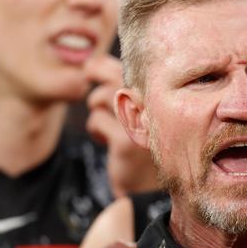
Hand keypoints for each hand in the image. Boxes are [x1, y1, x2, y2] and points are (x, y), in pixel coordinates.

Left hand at [85, 55, 153, 195]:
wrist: (147, 184)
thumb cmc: (140, 140)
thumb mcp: (137, 109)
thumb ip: (121, 84)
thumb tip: (91, 63)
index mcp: (158, 93)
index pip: (126, 65)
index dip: (103, 64)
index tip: (92, 70)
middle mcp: (154, 104)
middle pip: (112, 76)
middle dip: (94, 75)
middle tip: (89, 81)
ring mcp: (141, 122)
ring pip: (100, 98)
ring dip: (96, 110)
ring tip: (106, 124)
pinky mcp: (126, 141)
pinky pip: (96, 121)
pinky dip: (95, 130)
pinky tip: (106, 140)